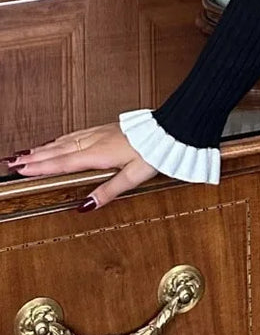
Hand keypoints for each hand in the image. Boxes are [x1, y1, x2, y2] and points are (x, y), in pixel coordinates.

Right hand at [5, 124, 157, 209]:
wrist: (168, 130)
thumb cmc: (154, 152)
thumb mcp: (133, 176)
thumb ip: (108, 191)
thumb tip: (86, 206)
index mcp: (98, 154)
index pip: (61, 163)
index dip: (39, 167)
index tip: (19, 169)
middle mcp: (94, 141)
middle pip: (57, 151)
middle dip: (33, 157)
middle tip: (12, 162)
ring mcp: (99, 133)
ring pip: (65, 141)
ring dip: (44, 148)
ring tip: (27, 153)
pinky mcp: (105, 128)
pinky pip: (75, 134)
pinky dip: (61, 139)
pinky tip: (57, 140)